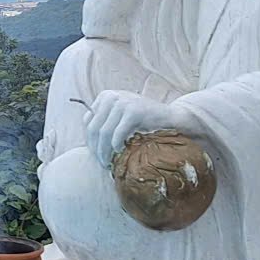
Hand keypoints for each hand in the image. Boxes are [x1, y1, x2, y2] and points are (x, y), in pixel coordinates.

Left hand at [85, 90, 207, 167]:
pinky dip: (116, 146)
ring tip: (108, 162)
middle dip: (96, 148)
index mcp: (105, 96)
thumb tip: (88, 141)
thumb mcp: (120, 116)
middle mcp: (111, 96)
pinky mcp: (133, 111)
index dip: (89, 141)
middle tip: (102, 163)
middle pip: (94, 128)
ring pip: (104, 132)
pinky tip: (119, 152)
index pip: (88, 121)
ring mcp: (122, 102)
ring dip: (104, 151)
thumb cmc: (144, 120)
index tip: (95, 155)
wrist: (171, 117)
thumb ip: (105, 122)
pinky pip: (117, 133)